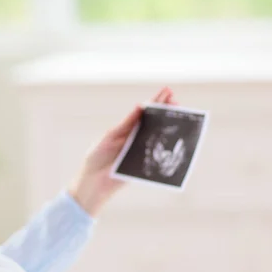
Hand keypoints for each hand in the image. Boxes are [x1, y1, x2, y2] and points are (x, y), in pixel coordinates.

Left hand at [68, 87, 177, 215]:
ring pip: (158, 136)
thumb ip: (125, 123)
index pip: (143, 111)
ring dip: (168, 126)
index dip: (156, 101)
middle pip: (154, 121)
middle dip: (166, 110)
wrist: (92, 181)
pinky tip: (176, 138)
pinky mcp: (144, 164)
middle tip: (176, 100)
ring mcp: (141, 150)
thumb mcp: (109, 137)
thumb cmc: (96, 156)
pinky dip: (167, 148)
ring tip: (178, 114)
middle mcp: (135, 137)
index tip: (167, 91)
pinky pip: (158, 155)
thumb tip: (140, 105)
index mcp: (126, 128)